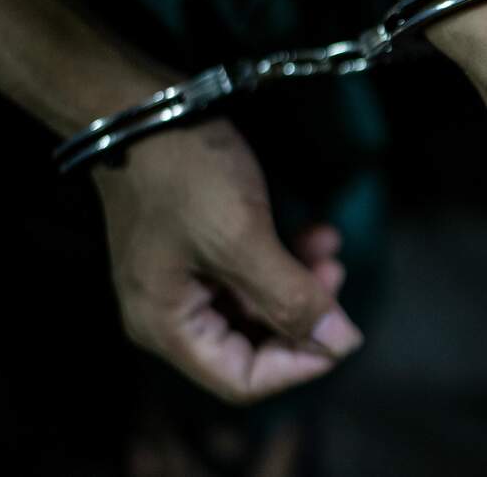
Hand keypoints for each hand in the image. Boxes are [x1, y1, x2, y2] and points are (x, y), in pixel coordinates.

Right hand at [93, 119, 363, 403]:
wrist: (144, 105)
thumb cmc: (185, 176)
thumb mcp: (242, 239)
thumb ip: (290, 297)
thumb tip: (341, 344)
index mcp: (168, 326)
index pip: (241, 380)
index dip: (297, 364)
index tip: (342, 332)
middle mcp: (172, 313)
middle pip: (254, 344)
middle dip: (303, 315)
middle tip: (337, 276)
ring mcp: (186, 280)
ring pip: (260, 305)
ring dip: (301, 282)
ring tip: (331, 250)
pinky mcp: (201, 249)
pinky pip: (252, 272)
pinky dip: (287, 258)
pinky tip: (317, 231)